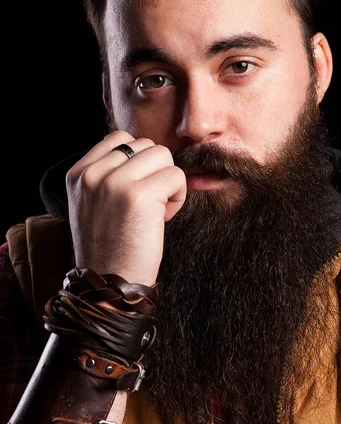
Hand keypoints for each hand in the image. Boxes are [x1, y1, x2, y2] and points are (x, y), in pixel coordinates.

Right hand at [66, 130, 186, 287]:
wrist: (109, 285)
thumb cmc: (110, 246)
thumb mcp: (94, 203)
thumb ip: (108, 174)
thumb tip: (148, 151)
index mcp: (78, 173)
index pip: (120, 138)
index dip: (138, 162)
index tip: (134, 192)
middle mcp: (93, 173)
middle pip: (145, 144)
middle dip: (154, 172)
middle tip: (147, 205)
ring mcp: (114, 182)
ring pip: (162, 155)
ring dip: (167, 182)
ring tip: (155, 210)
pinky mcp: (139, 194)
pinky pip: (176, 176)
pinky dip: (178, 196)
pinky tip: (163, 218)